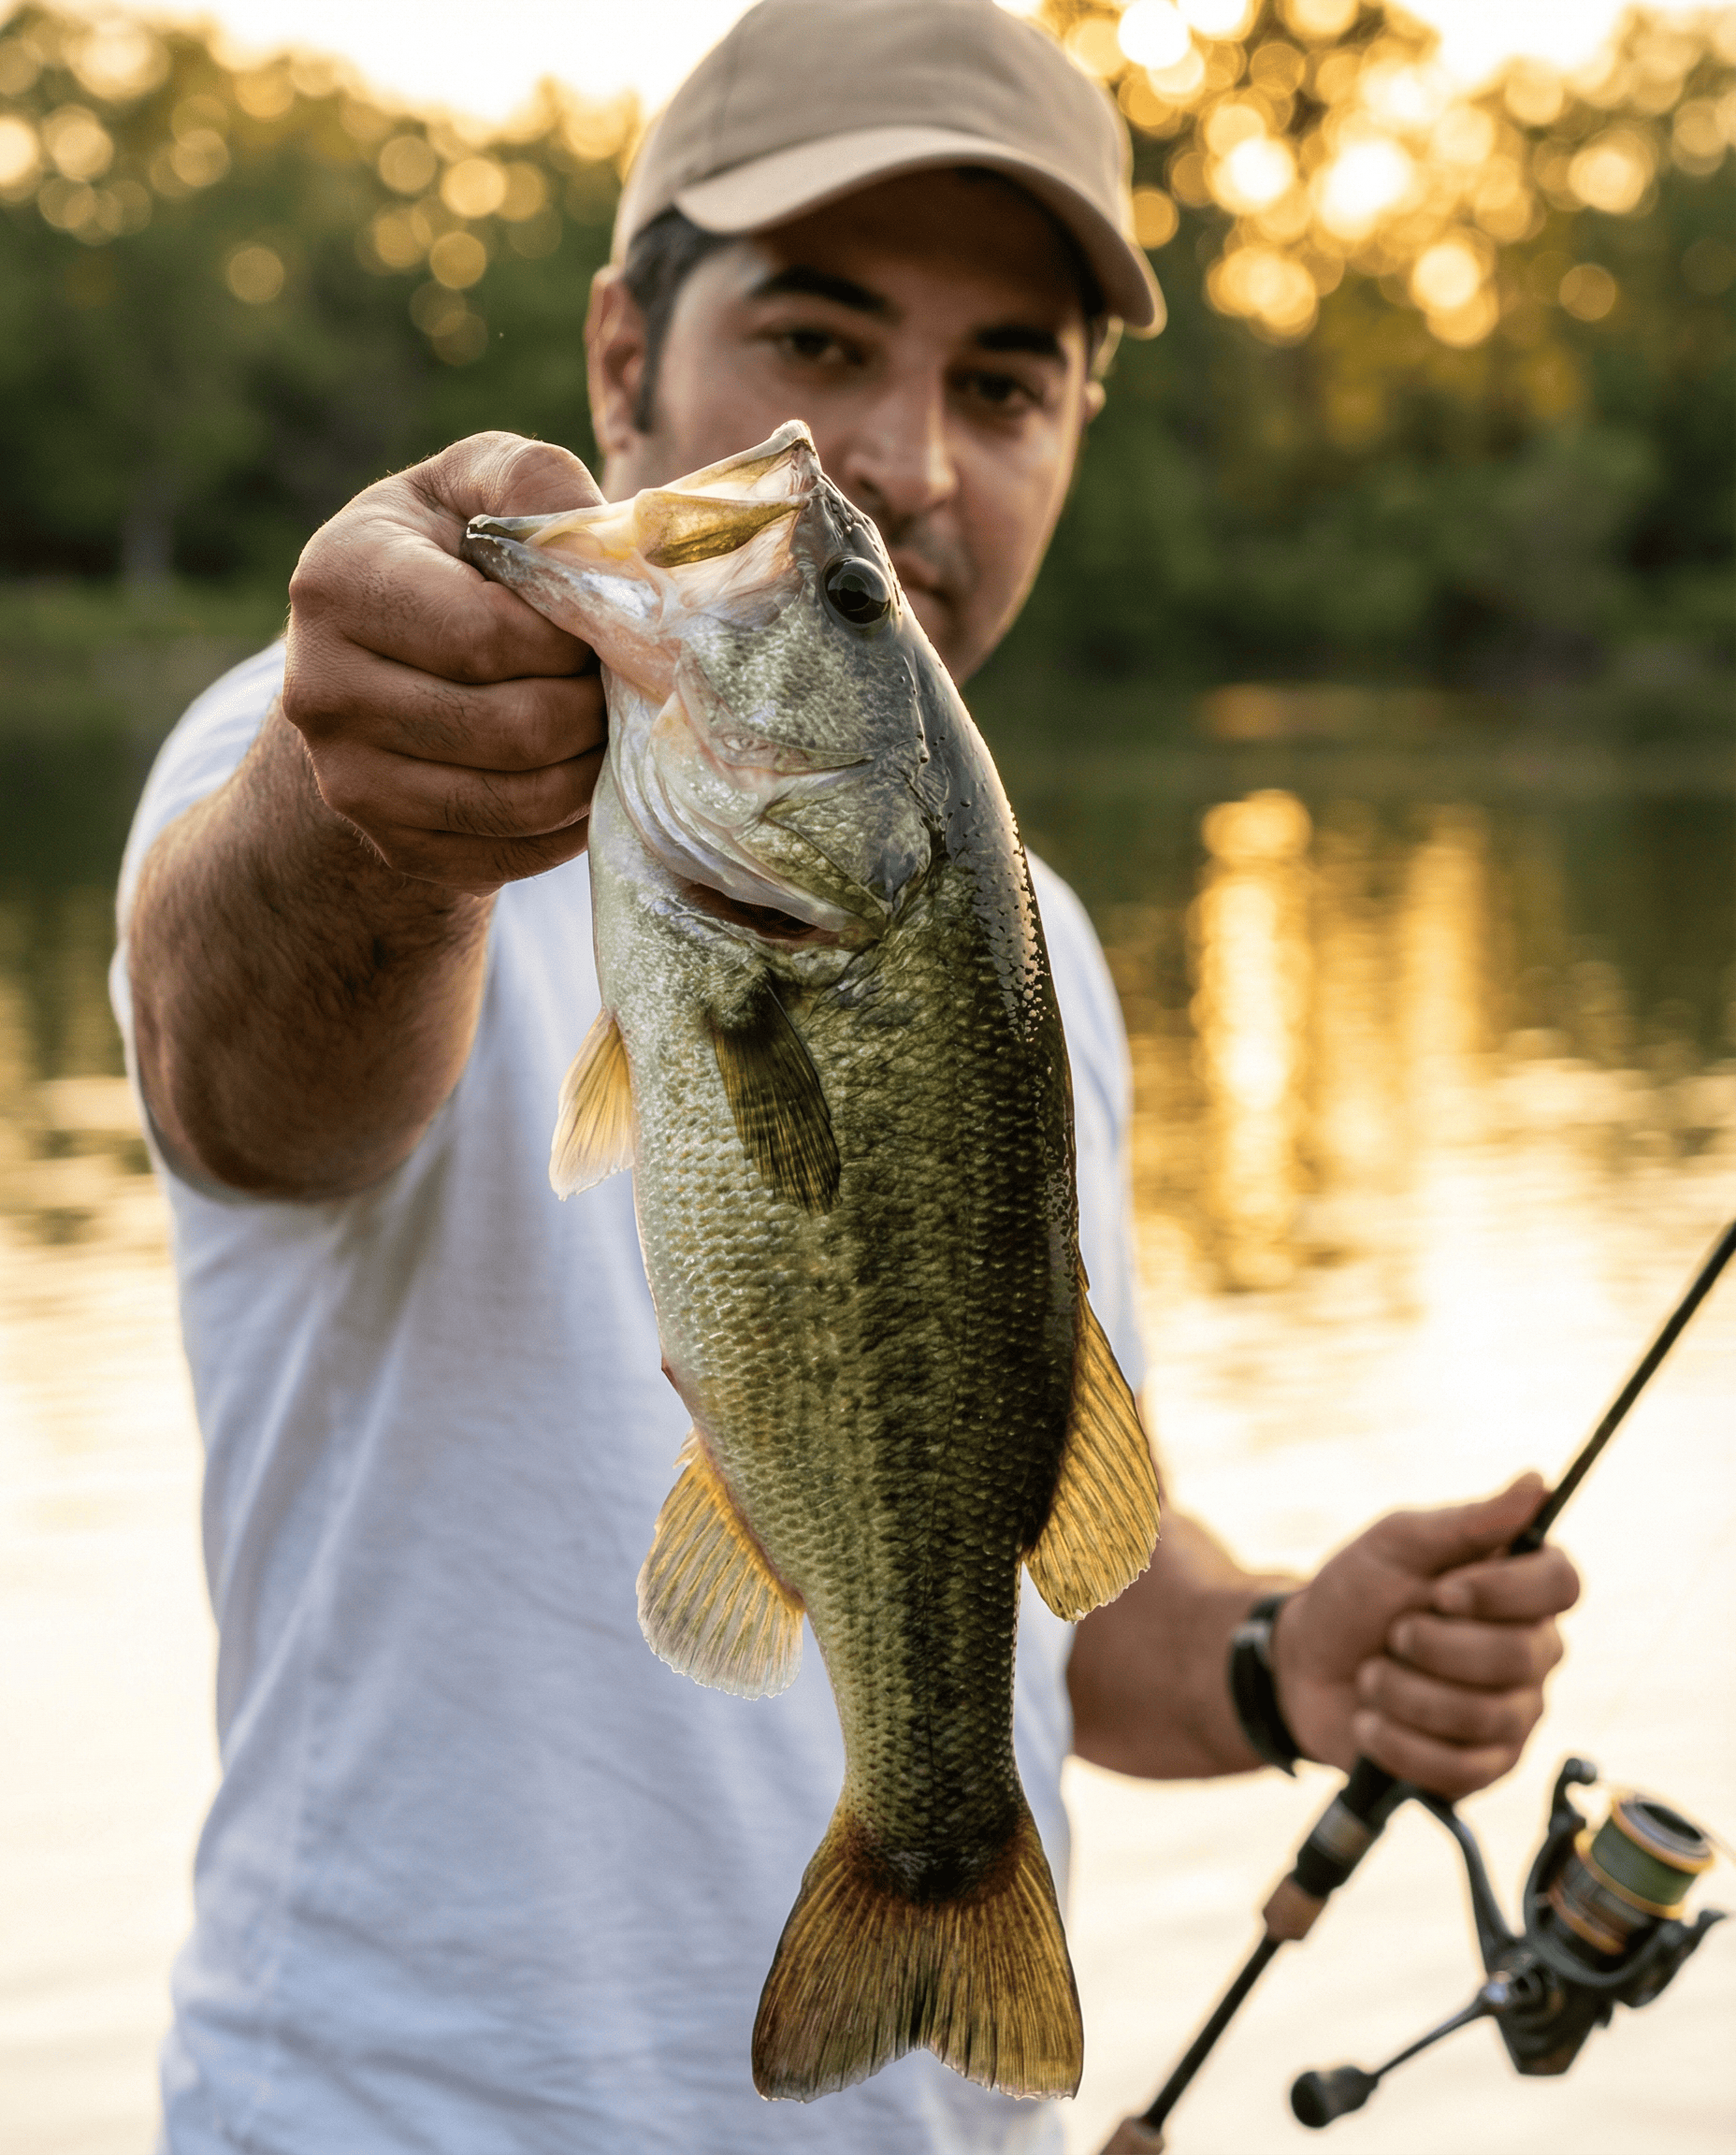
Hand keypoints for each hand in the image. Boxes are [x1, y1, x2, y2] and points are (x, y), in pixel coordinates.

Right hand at [282, 431, 606, 893]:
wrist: (379, 657)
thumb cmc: (448, 552)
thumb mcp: (476, 483)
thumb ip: (535, 483)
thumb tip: (601, 542)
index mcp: (337, 581)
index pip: (489, 636)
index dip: (571, 638)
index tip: (598, 623)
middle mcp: (320, 688)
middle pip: (515, 728)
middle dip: (593, 707)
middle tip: (617, 682)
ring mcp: (348, 780)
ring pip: (520, 799)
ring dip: (591, 767)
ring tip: (606, 724)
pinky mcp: (391, 845)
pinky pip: (513, 853)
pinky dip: (568, 822)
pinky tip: (578, 774)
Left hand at [1271, 1475, 1579, 1798]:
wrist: (1304, 1666)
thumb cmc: (1356, 1594)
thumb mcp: (1397, 1543)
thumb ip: (1467, 1520)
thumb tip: (1537, 1479)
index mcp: (1519, 1587)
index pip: (1563, 1584)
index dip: (1505, 1591)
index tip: (1443, 1590)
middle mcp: (1533, 1650)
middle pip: (1522, 1655)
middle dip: (1436, 1646)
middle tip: (1392, 1634)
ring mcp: (1514, 1713)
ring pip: (1487, 1715)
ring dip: (1406, 1694)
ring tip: (1371, 1677)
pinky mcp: (1484, 1767)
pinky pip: (1463, 1770)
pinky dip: (1400, 1744)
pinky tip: (1369, 1724)